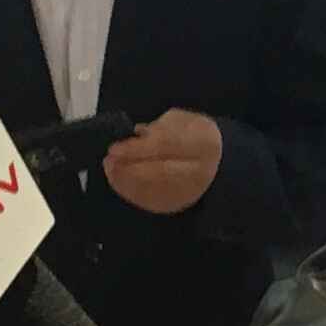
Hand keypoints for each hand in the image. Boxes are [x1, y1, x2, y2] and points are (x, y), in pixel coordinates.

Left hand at [104, 108, 224, 216]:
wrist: (216, 163)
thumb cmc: (194, 136)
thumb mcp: (181, 121)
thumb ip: (160, 127)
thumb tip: (139, 134)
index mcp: (204, 143)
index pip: (167, 147)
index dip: (138, 149)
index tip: (115, 147)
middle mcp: (201, 170)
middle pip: (160, 172)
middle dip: (130, 167)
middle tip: (109, 160)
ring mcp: (191, 191)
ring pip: (155, 190)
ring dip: (127, 180)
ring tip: (110, 168)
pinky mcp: (178, 204)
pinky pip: (152, 202)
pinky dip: (131, 192)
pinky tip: (117, 181)